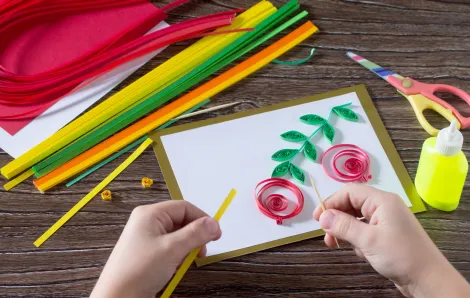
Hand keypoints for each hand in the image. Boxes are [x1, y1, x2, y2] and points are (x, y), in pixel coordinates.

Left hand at [90, 201, 220, 297]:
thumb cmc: (139, 270)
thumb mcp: (172, 249)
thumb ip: (195, 234)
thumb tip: (214, 223)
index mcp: (150, 214)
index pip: (184, 207)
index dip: (202, 219)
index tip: (216, 234)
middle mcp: (147, 222)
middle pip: (181, 220)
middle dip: (195, 235)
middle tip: (202, 251)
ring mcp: (146, 237)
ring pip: (177, 235)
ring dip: (187, 246)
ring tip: (188, 261)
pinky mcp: (147, 252)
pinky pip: (169, 247)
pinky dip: (178, 255)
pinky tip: (177, 266)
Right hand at [313, 184, 469, 297]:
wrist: (428, 280)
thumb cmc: (401, 256)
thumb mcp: (368, 240)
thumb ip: (343, 226)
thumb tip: (322, 216)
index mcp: (382, 201)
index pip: (350, 192)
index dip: (331, 202)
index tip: (318, 218)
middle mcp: (384, 207)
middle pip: (352, 203)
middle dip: (337, 217)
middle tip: (325, 232)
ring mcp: (386, 221)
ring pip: (356, 218)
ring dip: (344, 229)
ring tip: (334, 243)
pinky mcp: (386, 234)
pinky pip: (364, 229)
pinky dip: (355, 238)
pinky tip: (356, 250)